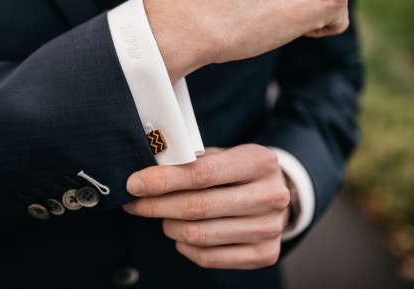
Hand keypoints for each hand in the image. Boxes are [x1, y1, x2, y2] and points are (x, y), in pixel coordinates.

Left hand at [122, 145, 289, 268]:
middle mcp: (270, 196)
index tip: (134, 184)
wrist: (278, 194)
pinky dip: (184, 246)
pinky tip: (180, 233)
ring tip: (161, 216)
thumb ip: (188, 161)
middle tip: (136, 203)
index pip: (201, 173)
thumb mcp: (221, 154)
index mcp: (259, 161)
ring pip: (199, 235)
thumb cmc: (238, 172)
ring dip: (169, 226)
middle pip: (197, 207)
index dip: (162, 180)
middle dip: (157, 205)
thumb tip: (145, 175)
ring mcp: (269, 228)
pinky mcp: (264, 254)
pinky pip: (208, 257)